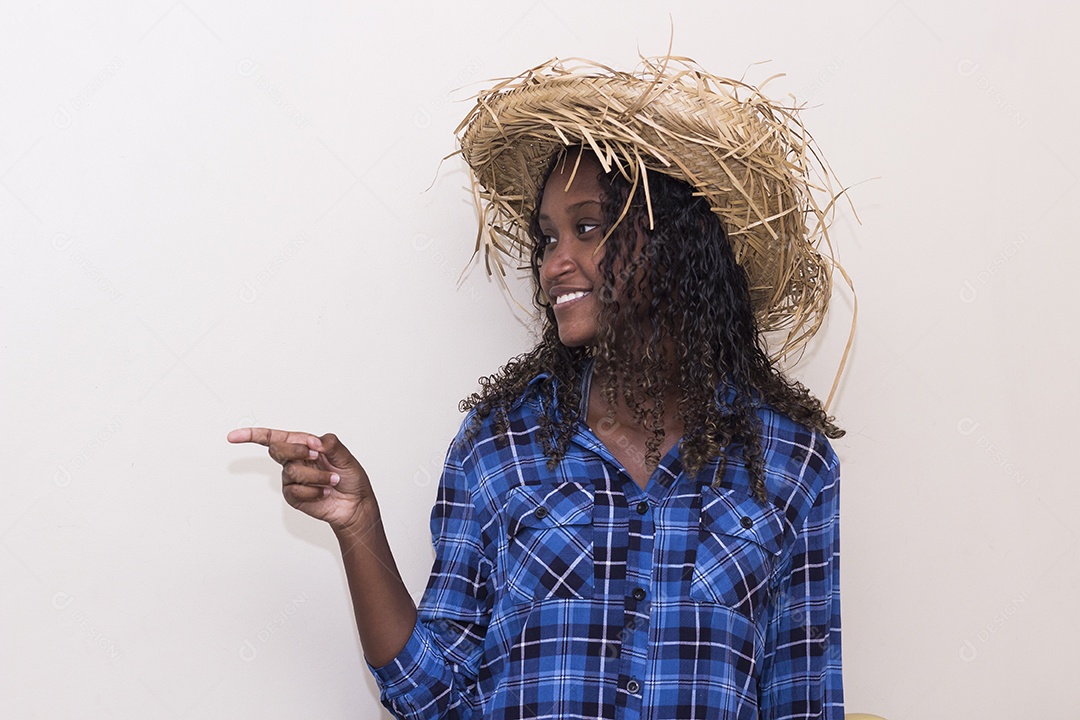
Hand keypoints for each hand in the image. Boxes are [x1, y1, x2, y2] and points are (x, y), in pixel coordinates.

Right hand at [227, 428, 375, 533]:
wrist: (355, 503)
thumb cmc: (351, 477)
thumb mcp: (345, 456)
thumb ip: (330, 444)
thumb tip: (313, 441)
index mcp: (304, 445)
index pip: (273, 438)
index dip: (251, 436)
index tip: (232, 437)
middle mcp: (294, 460)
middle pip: (278, 450)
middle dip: (296, 451)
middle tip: (316, 455)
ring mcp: (292, 479)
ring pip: (291, 472)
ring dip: (316, 476)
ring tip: (332, 480)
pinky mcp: (294, 496)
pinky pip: (296, 491)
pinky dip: (314, 492)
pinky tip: (325, 493)